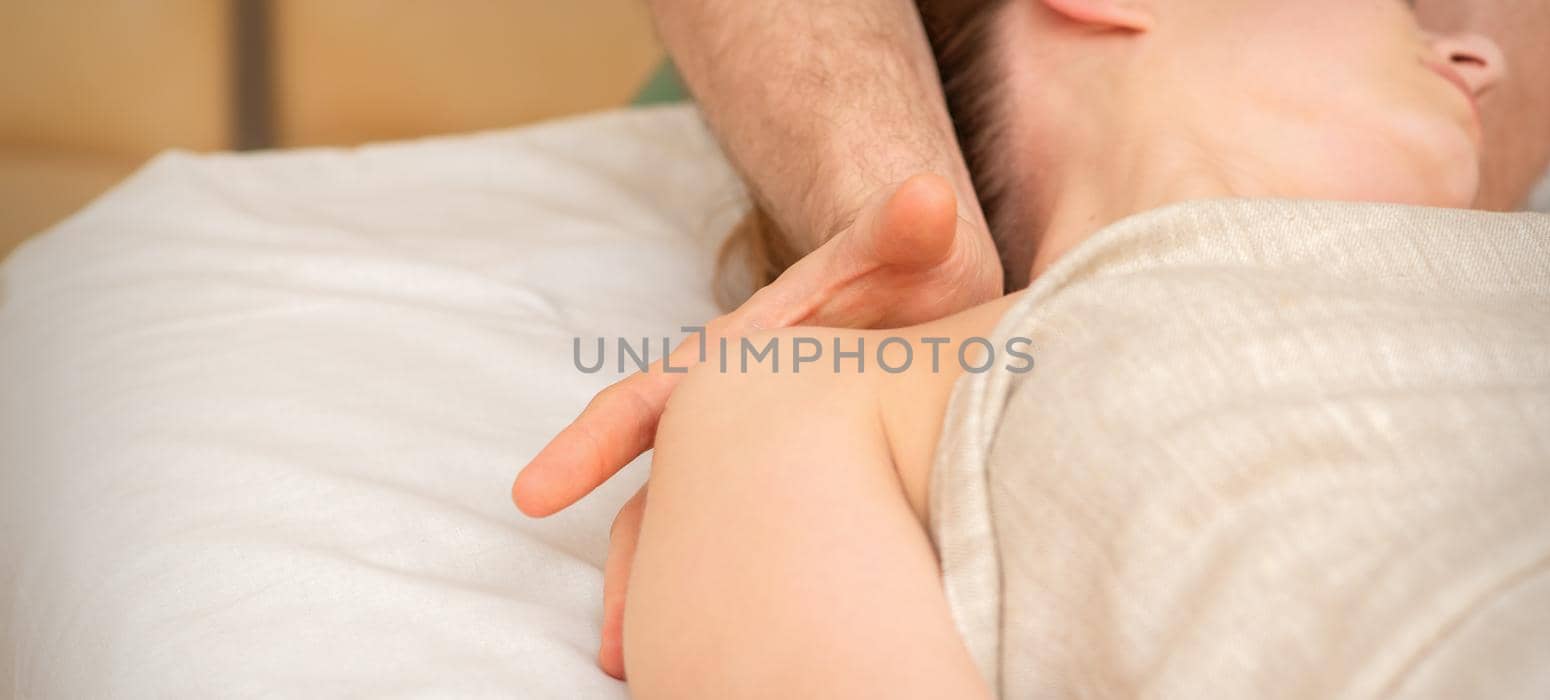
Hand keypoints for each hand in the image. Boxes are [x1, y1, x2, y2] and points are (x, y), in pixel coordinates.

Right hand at [511, 173, 1002, 677]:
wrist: (930, 309)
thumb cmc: (901, 277)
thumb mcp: (900, 250)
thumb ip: (902, 230)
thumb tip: (928, 200)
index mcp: (728, 363)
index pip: (647, 403)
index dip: (592, 445)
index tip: (534, 493)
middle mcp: (727, 425)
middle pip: (658, 501)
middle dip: (630, 568)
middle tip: (615, 641)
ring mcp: (760, 473)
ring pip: (695, 545)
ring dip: (673, 602)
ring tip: (653, 669)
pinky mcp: (802, 511)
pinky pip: (751, 566)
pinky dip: (731, 609)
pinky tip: (752, 661)